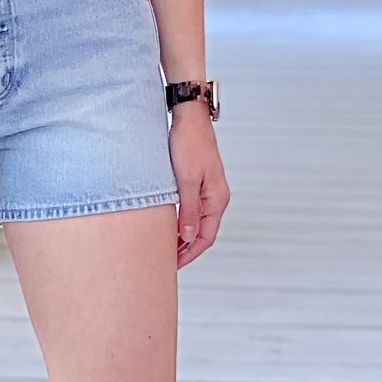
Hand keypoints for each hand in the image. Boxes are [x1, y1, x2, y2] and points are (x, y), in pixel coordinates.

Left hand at [169, 103, 229, 266]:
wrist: (189, 116)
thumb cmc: (188, 143)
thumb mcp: (185, 179)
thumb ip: (187, 209)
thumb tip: (187, 236)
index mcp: (217, 199)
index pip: (206, 237)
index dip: (189, 254)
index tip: (173, 265)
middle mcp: (216, 197)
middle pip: (202, 233)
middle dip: (185, 250)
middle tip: (166, 261)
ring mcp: (208, 190)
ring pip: (196, 222)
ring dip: (182, 236)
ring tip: (164, 247)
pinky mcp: (198, 182)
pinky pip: (192, 210)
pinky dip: (181, 221)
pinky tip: (168, 225)